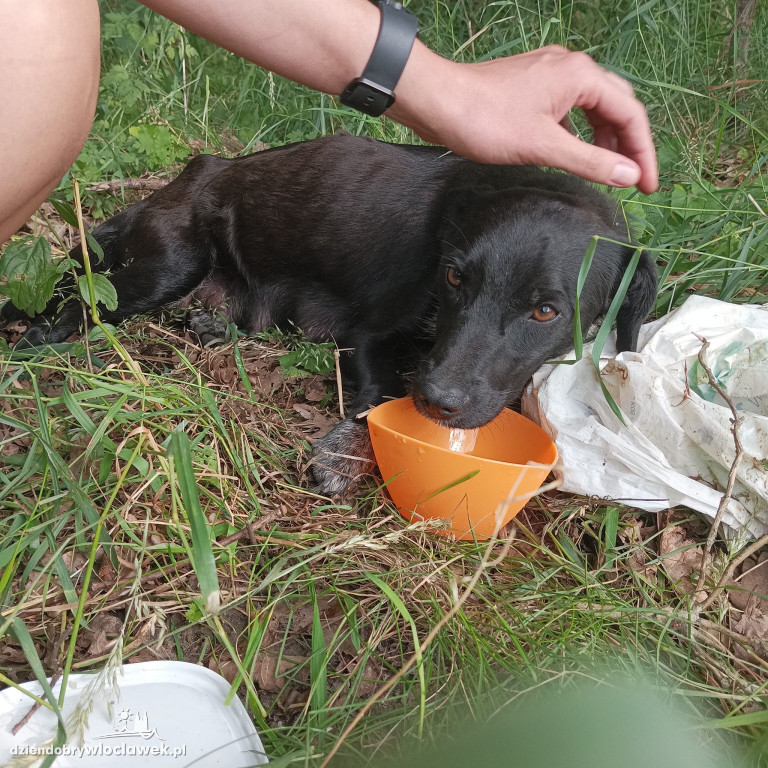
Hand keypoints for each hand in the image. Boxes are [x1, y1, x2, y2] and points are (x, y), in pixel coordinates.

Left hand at [391, 45, 657, 192]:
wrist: (437, 101)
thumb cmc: (485, 120)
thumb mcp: (543, 146)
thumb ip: (590, 162)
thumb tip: (629, 176)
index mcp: (581, 75)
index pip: (630, 114)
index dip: (643, 153)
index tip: (649, 186)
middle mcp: (571, 67)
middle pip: (616, 106)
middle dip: (629, 144)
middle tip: (635, 180)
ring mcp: (550, 74)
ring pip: (593, 106)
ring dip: (604, 138)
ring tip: (610, 171)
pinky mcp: (532, 85)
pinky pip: (570, 107)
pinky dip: (580, 131)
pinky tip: (576, 152)